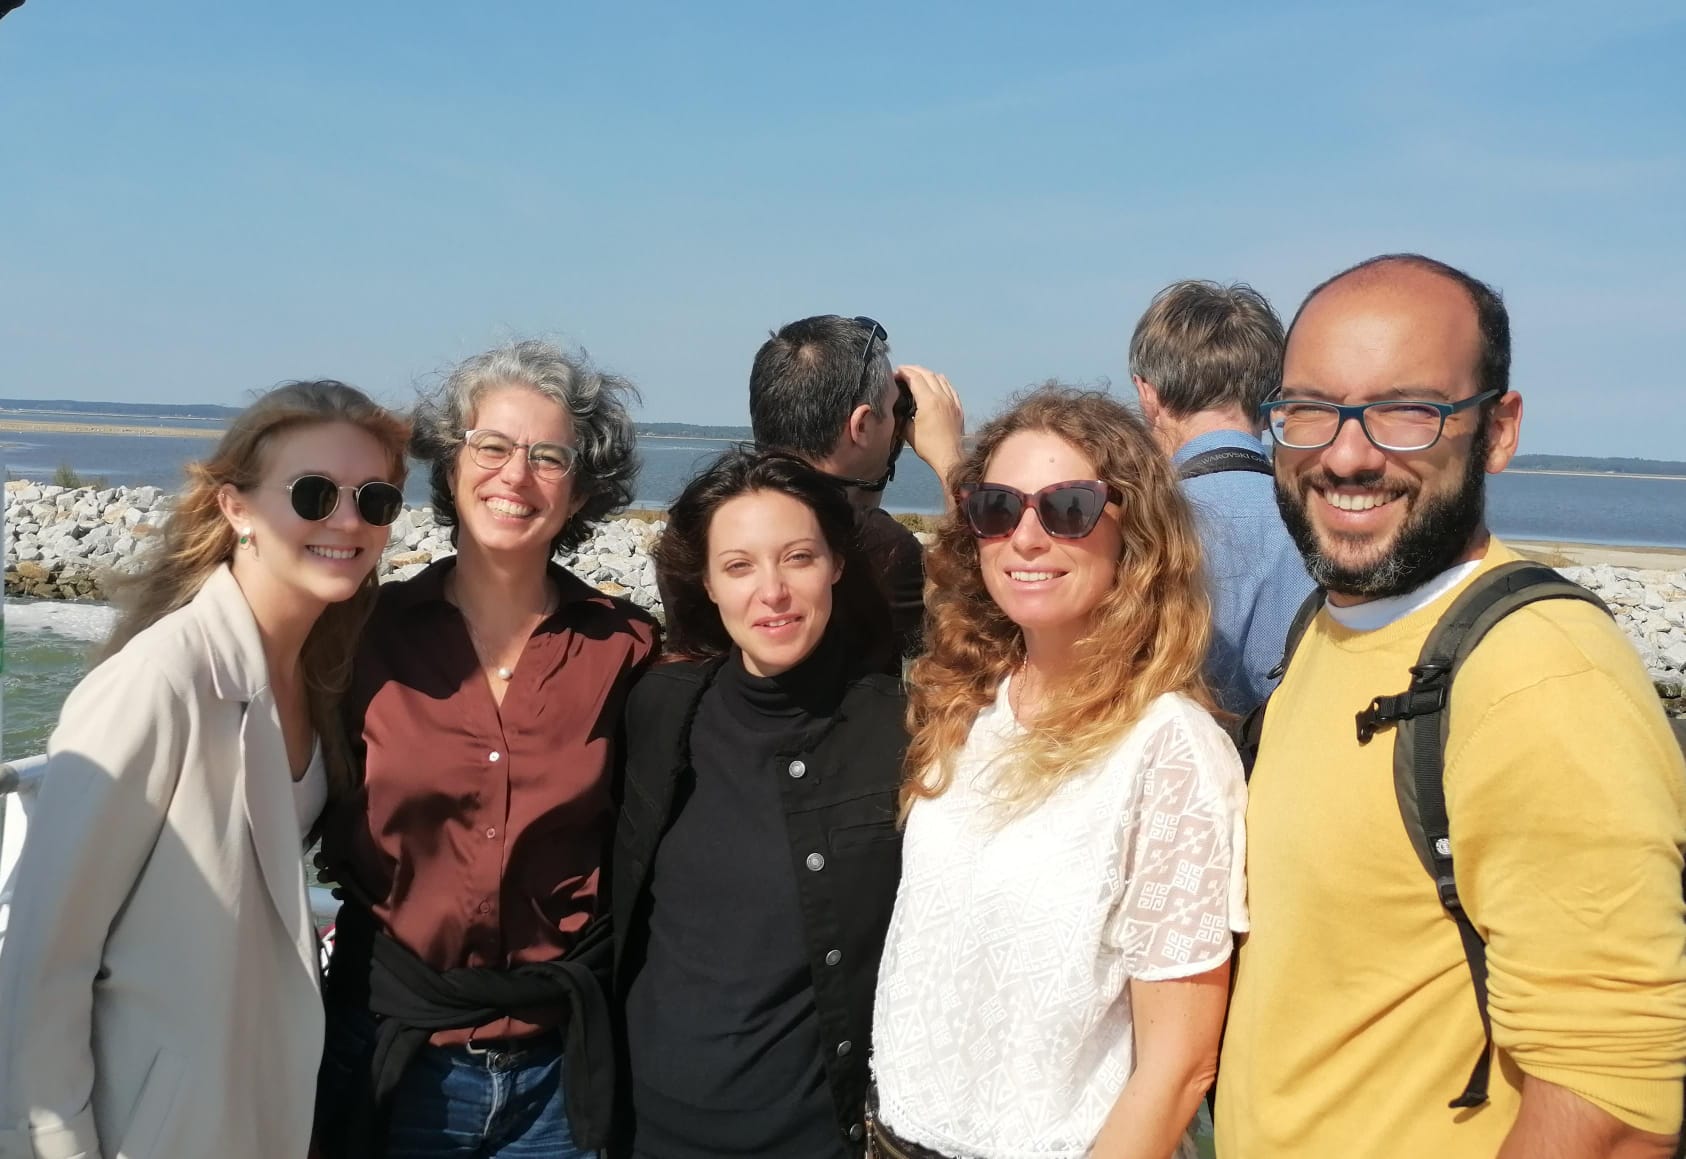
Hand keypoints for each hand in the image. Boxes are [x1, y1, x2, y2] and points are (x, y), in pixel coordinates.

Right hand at [896, 365, 964, 488]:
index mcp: (928, 401)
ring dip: (927, 373)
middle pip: (927, 374)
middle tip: (903, 371)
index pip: (915, 378)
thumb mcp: (908, 432)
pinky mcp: (958, 407)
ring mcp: (952, 401)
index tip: (896, 372)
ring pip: (940, 378)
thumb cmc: (928, 446)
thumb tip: (897, 409)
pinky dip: (940, 381)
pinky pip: (949, 387)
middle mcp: (942, 397)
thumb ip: (901, 417)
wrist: (949, 457)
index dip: (904, 372)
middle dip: (914, 370)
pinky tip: (936, 382)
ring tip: (917, 375)